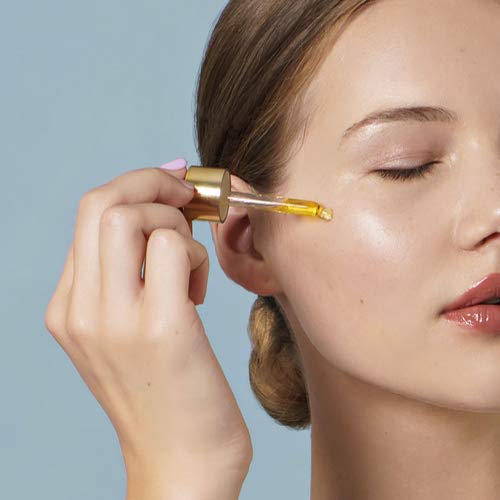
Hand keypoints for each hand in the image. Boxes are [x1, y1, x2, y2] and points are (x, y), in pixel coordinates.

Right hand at [44, 164, 252, 488]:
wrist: (183, 465)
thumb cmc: (167, 392)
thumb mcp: (127, 331)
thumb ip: (128, 274)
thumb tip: (156, 205)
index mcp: (68, 308)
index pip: (89, 214)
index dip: (136, 186)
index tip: (174, 186)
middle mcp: (81, 310)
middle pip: (101, 202)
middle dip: (155, 184)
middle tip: (189, 202)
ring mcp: (115, 321)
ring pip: (133, 216)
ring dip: (177, 224)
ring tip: (191, 268)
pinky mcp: (162, 329)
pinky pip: (174, 248)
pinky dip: (198, 254)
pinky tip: (202, 292)